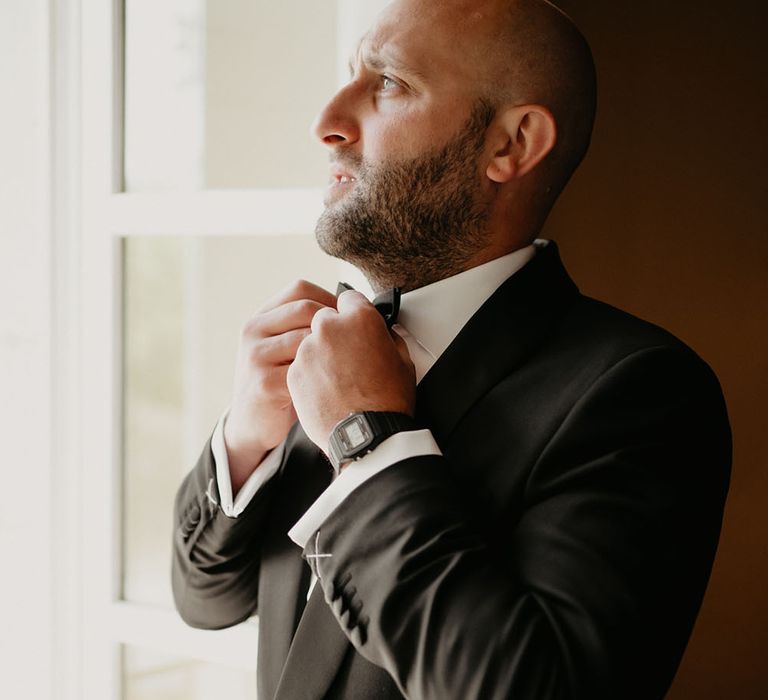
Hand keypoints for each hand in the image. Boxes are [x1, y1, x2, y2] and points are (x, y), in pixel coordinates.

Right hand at [224, 280, 336, 491]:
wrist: (253, 424)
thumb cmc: (281, 382)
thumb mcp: (284, 347)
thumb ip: (304, 326)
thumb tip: (354, 307)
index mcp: (261, 317)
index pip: (299, 288)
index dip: (330, 298)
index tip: (349, 316)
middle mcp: (253, 331)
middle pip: (305, 308)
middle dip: (335, 322)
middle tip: (355, 341)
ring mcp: (256, 356)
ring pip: (307, 338)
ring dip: (333, 350)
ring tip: (347, 364)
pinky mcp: (264, 384)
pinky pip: (305, 370)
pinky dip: (325, 376)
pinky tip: (335, 385)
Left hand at [286, 290, 415, 453]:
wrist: (365, 435)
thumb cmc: (387, 401)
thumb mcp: (403, 361)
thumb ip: (389, 338)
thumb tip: (384, 333)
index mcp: (359, 319)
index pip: (349, 298)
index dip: (353, 311)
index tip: (353, 322)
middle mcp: (329, 328)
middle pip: (325, 318)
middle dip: (335, 332)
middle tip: (347, 355)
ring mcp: (308, 350)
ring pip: (310, 342)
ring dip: (321, 354)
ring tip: (339, 378)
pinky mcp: (295, 372)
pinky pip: (301, 365)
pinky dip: (310, 374)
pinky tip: (327, 390)